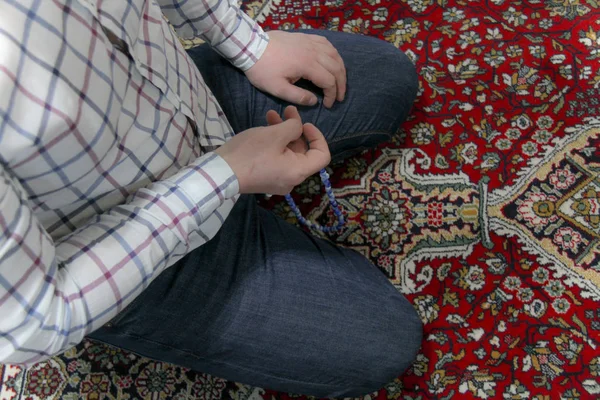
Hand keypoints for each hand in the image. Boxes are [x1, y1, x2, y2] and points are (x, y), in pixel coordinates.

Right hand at [215, 106, 329, 194]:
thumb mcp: (275, 134)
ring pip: (289, 153)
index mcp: (298, 172)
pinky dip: (275, 143)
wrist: (220, 173)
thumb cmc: (251, 153)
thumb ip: (293, 127)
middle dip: (297, 130)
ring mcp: (278, 180)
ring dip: (283, 133)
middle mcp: (292, 179)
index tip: (305, 124)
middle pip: (304, 153)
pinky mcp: (266, 178)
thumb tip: (298, 127)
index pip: (322, 156)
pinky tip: (265, 126)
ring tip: (273, 114)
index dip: (318, 137)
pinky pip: (278, 159)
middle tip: (288, 111)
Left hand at [245, 31, 346, 107]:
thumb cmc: (263, 70)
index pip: (329, 81)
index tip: (328, 105)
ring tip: (339, 81)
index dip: (332, 95)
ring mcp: (310, 42)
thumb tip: (314, 101)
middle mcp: (313, 51)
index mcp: (307, 65)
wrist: (251, 47)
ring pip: (334, 54)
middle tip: (339, 97)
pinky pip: (326, 43)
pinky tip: (332, 60)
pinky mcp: (306, 37)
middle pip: (336, 68)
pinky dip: (333, 53)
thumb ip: (297, 96)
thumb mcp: (277, 88)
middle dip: (341, 84)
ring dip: (340, 69)